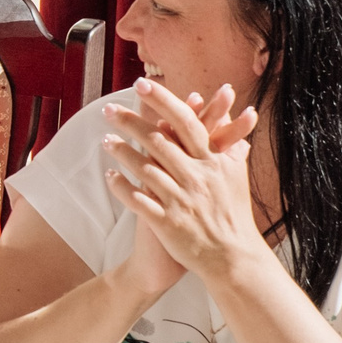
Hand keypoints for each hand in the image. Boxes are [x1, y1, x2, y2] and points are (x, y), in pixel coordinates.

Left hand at [99, 80, 263, 282]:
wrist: (233, 258)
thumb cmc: (233, 214)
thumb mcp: (236, 175)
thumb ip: (229, 144)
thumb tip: (229, 115)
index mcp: (213, 162)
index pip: (185, 121)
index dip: (163, 101)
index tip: (141, 84)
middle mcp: (197, 178)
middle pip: (158, 141)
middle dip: (130, 122)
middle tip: (108, 110)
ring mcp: (181, 200)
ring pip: (145, 168)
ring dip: (122, 152)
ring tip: (105, 140)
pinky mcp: (168, 223)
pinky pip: (138, 201)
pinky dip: (122, 187)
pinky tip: (110, 176)